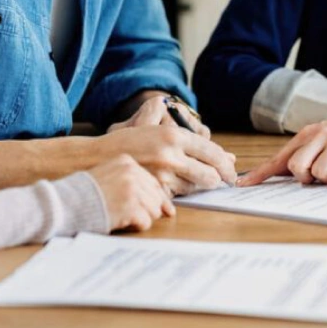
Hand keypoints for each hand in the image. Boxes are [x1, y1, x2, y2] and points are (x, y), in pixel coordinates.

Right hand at [87, 155, 174, 231]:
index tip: (158, 208)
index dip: (156, 198)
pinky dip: (136, 226)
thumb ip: (135, 183)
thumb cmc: (85, 193)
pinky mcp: (130, 206)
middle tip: (132, 213)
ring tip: (125, 216)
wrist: (66, 203)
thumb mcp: (110, 176)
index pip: (153, 181)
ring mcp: (132, 188)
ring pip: (154, 210)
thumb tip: (167, 207)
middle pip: (157, 196)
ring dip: (141, 217)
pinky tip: (123, 221)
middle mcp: (131, 172)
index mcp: (127, 161)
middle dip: (148, 209)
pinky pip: (146, 221)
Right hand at [99, 99, 235, 195]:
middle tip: (219, 181)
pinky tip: (171, 186)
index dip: (225, 164)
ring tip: (187, 180)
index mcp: (172, 136)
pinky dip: (178, 194)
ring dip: (195, 187)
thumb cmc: (126, 142)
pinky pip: (178, 198)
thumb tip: (225, 154)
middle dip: (216, 180)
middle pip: (209, 174)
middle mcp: (169, 155)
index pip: (211, 152)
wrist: (95, 157)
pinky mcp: (152, 192)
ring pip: (194, 188)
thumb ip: (187, 138)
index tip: (231, 171)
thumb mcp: (154, 129)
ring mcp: (161, 175)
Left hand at [239, 94, 326, 187]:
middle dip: (305, 179)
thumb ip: (302, 155)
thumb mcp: (321, 139)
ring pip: (320, 173)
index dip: (260, 173)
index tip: (242, 184)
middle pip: (296, 167)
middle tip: (318, 177)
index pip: (279, 157)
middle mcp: (321, 134)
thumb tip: (274, 174)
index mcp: (308, 135)